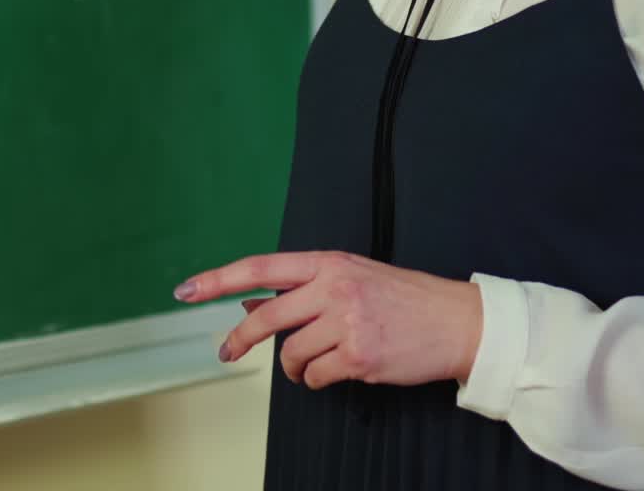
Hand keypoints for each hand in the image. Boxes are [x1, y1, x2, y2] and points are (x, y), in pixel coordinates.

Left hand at [174, 251, 481, 389]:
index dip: (219, 279)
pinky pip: (315, 376)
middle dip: (241, 338)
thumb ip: (303, 289)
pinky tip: (333, 373)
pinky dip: (315, 380)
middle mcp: (332, 288)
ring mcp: (346, 323)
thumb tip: (250, 304)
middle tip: (226, 352)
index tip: (188, 289)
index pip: (260, 267)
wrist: (455, 321)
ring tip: (312, 363)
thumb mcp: (349, 279)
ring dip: (293, 366)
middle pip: (267, 316)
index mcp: (326, 263)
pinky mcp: (359, 357)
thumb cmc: (400, 298)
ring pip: (290, 353)